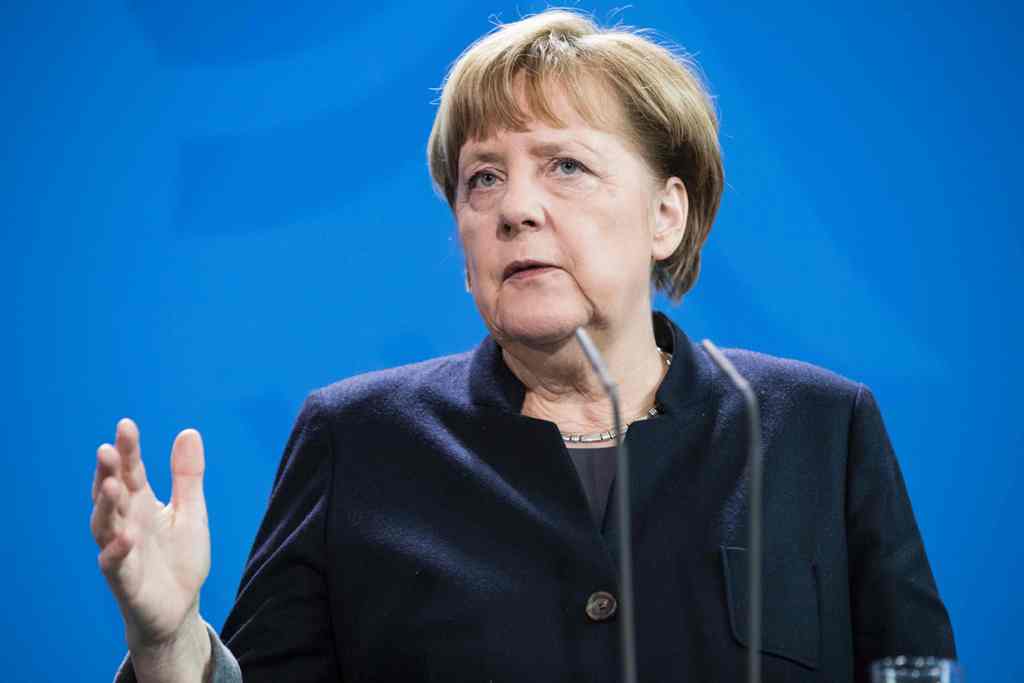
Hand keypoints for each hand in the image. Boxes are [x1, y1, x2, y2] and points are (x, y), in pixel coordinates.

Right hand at [90, 418, 210, 652]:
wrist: (181, 605)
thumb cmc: (180, 556)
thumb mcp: (191, 511)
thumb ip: (187, 475)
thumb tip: (189, 431)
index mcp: (141, 503)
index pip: (131, 470)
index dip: (127, 449)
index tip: (125, 425)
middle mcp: (126, 522)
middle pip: (112, 493)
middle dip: (108, 472)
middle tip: (107, 449)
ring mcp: (121, 549)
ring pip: (105, 525)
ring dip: (106, 506)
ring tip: (112, 485)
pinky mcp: (124, 579)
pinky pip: (115, 563)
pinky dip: (117, 550)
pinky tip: (126, 536)